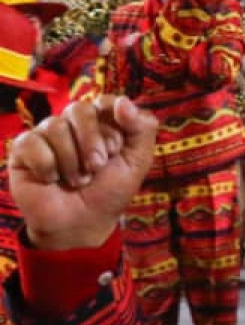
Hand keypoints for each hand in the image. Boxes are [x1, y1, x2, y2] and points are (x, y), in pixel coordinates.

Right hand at [8, 96, 156, 250]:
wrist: (83, 223)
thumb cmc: (110, 190)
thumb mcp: (138, 160)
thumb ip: (141, 127)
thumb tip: (123, 101)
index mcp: (102, 120)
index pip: (105, 102)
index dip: (112, 125)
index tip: (116, 149)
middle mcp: (73, 123)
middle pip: (79, 109)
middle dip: (91, 142)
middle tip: (97, 166)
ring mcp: (47, 135)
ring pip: (55, 126)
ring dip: (71, 160)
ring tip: (78, 179)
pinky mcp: (24, 150)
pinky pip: (31, 142)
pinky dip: (47, 165)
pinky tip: (52, 179)